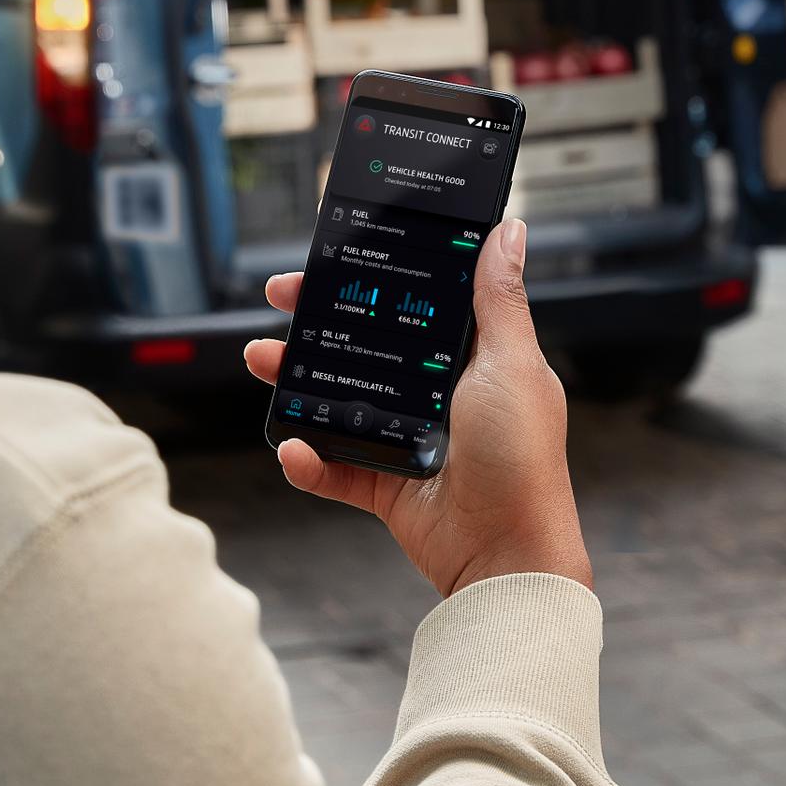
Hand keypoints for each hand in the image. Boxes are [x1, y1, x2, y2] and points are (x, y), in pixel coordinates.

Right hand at [243, 218, 591, 596]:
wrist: (508, 554)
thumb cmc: (522, 458)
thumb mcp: (512, 364)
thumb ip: (499, 300)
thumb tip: (509, 232)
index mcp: (473, 360)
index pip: (414, 305)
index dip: (374, 279)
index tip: (333, 258)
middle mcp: (439, 396)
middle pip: (367, 348)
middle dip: (319, 323)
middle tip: (281, 301)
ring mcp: (410, 441)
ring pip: (340, 402)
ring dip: (296, 383)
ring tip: (262, 361)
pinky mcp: (388, 487)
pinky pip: (336, 468)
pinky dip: (309, 460)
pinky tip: (291, 446)